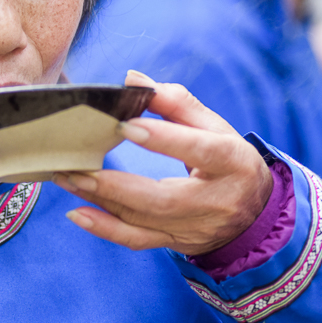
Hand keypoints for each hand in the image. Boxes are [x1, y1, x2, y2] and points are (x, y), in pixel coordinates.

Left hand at [52, 70, 272, 255]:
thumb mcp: (215, 127)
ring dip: (100, 200)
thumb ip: (176, 102)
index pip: (199, 150)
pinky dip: (105, 230)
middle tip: (78, 166)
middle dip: (116, 185)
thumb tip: (132, 80)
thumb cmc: (229, 162)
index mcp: (232, 162)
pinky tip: (77, 213)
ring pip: (144, 220)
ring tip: (67, 178)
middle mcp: (216, 200)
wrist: (254, 215)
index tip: (123, 126)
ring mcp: (195, 227)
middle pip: (164, 198)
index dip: (164, 139)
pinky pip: (137, 241)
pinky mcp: (176, 242)